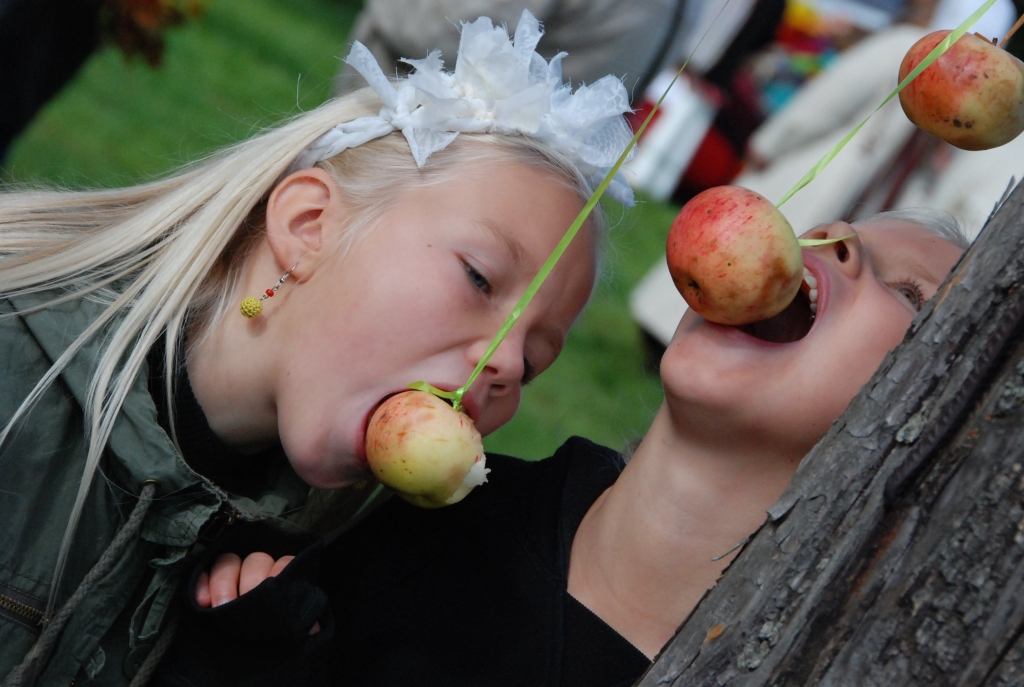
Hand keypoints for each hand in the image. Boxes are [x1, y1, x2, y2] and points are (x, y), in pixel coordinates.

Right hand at [195, 552, 320, 633]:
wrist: (242, 663)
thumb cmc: (270, 639)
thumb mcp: (288, 632)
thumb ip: (300, 624)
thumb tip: (311, 627)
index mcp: (282, 580)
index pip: (286, 562)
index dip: (279, 572)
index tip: (272, 591)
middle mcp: (259, 573)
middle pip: (256, 560)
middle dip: (250, 581)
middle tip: (243, 604)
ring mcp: (232, 576)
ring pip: (229, 560)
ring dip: (224, 582)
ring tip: (220, 608)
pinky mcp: (206, 583)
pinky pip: (203, 572)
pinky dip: (201, 583)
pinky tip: (200, 601)